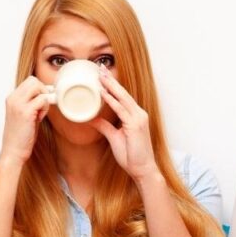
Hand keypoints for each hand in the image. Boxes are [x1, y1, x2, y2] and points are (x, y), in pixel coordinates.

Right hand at [0, 76, 51, 164]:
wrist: (13, 151)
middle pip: (33, 80)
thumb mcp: (25, 115)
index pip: (29, 81)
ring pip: (38, 87)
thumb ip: (33, 104)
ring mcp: (18, 104)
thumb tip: (48, 94)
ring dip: (44, 99)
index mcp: (12, 98)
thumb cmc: (21, 136)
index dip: (40, 90)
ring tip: (39, 114)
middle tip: (42, 107)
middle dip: (43, 91)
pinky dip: (44, 108)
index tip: (42, 103)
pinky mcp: (25, 112)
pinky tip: (39, 119)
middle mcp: (13, 98)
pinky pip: (42, 100)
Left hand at [89, 65, 160, 182]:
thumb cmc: (132, 156)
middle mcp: (139, 114)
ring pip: (122, 98)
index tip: (102, 75)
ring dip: (110, 85)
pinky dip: (111, 100)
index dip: (113, 85)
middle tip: (100, 67)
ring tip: (100, 75)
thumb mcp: (114, 138)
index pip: (123, 97)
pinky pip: (120, 109)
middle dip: (111, 80)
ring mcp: (138, 119)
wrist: (142, 169)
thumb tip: (92, 119)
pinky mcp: (135, 125)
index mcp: (135, 116)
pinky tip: (103, 92)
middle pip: (123, 93)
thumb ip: (105, 127)